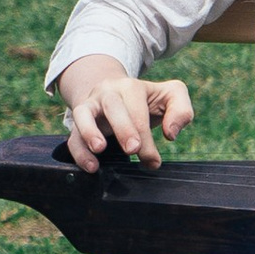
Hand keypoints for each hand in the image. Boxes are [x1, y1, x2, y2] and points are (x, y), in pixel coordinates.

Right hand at [57, 65, 193, 173]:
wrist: (111, 92)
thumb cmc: (145, 100)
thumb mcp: (170, 96)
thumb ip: (181, 110)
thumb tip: (171, 133)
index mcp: (131, 87)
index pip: (138, 111)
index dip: (147, 138)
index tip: (153, 161)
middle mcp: (108, 93)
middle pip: (113, 106)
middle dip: (123, 128)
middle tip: (133, 150)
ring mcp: (90, 106)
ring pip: (84, 114)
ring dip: (89, 132)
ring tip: (100, 150)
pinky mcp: (77, 122)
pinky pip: (72, 135)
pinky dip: (78, 151)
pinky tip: (90, 166)